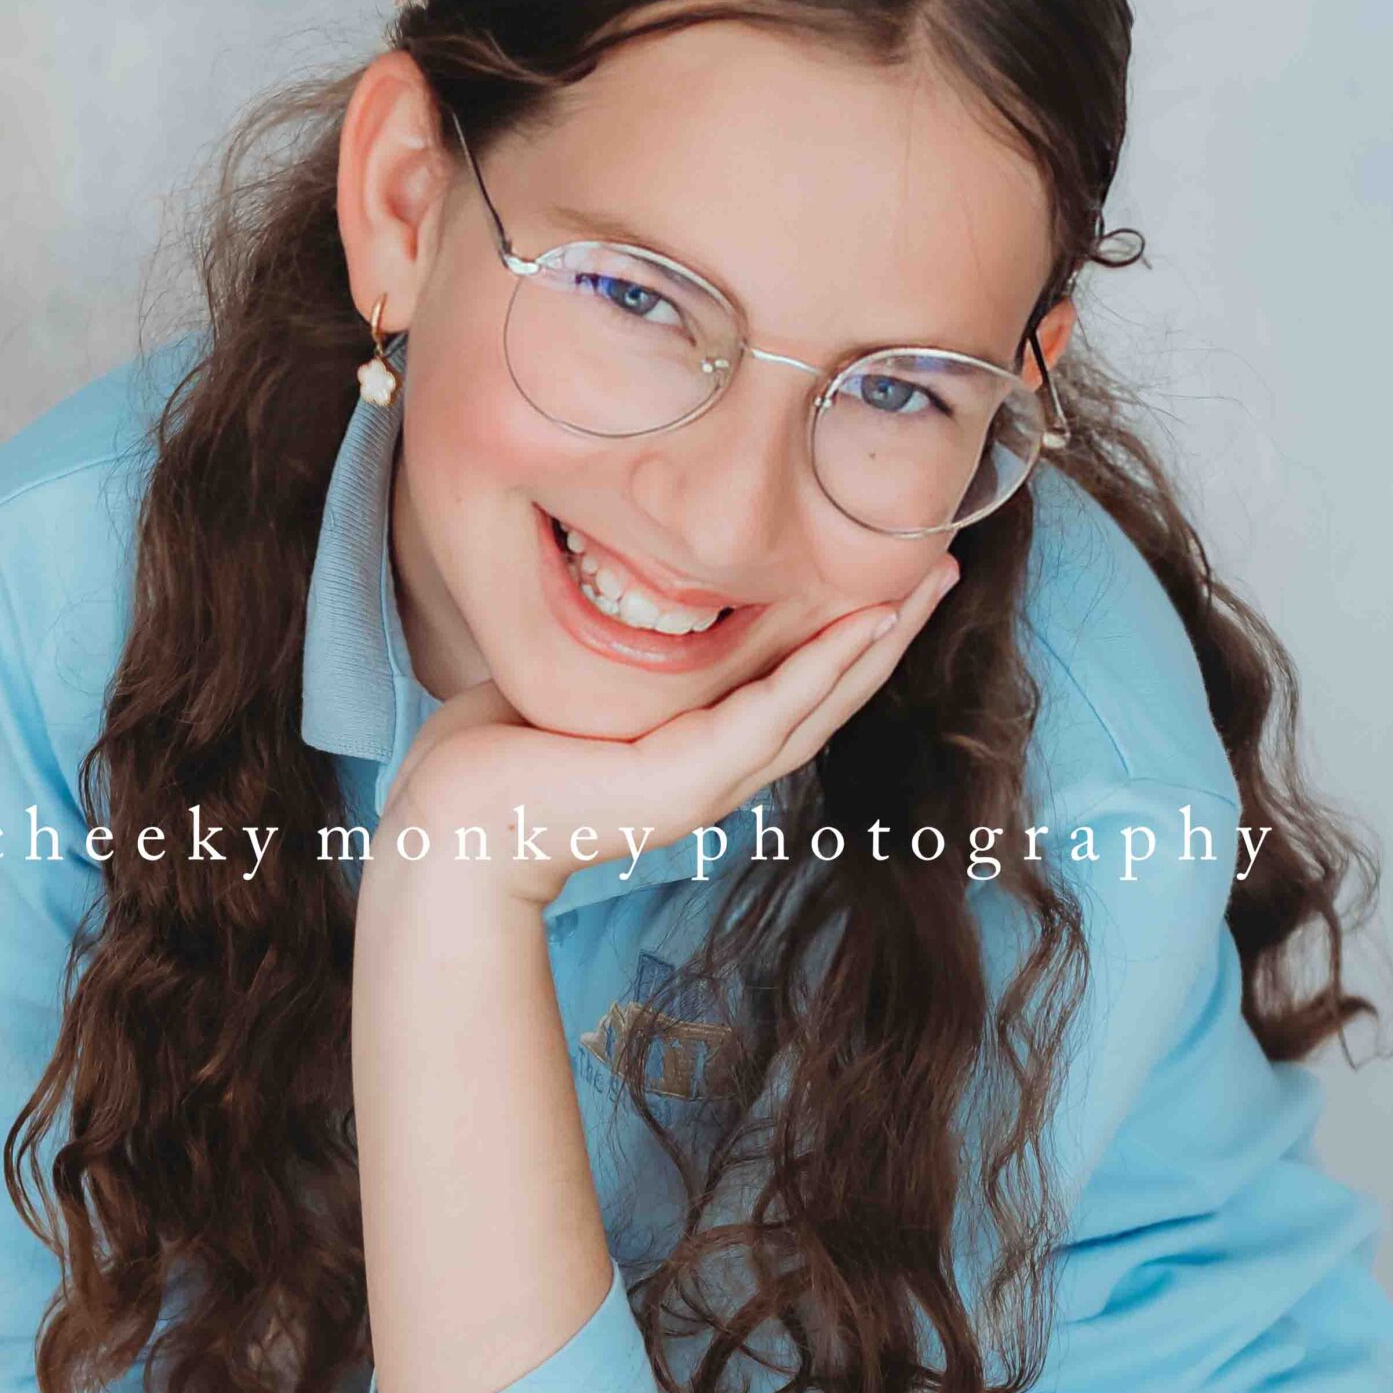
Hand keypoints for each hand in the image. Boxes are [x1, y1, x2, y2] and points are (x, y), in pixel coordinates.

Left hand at [370, 564, 959, 910]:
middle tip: (945, 565)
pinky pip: (773, 714)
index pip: (792, 685)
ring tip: (930, 582)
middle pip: (829, 694)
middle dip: (890, 628)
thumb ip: (616, 649)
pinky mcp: (685, 786)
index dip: (848, 634)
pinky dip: (825, 669)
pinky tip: (867, 623)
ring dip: (879, 640)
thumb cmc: (489, 757)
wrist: (446, 827)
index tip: (891, 574)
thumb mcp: (570, 679)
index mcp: (694, 747)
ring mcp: (707, 782)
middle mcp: (716, 769)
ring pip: (818, 701)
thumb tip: (618, 586)